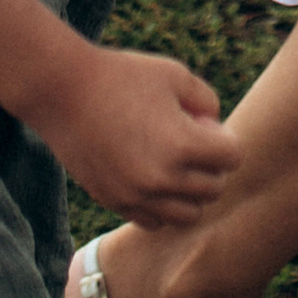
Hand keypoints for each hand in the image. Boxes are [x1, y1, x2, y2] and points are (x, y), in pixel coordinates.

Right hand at [33, 42, 239, 224]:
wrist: (63, 92)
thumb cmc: (123, 77)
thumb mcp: (175, 75)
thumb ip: (207, 102)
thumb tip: (216, 129)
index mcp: (183, 144)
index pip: (233, 158)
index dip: (226, 139)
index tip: (207, 125)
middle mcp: (162, 179)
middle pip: (214, 189)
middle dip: (213, 166)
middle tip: (194, 143)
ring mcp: (137, 196)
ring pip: (188, 215)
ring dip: (191, 193)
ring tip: (176, 164)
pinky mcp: (115, 203)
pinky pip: (155, 221)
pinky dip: (162, 206)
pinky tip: (152, 177)